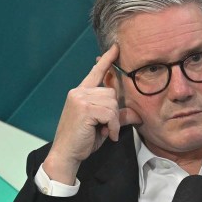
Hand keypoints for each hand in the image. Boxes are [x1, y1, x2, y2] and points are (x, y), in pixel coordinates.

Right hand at [44, 44, 141, 183]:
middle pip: (111, 92)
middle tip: (106, 127)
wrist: (66, 154)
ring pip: (112, 102)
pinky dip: (112, 126)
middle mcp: (79, 92)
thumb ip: (115, 115)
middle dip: (113, 111)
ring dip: (113, 121)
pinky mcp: (85, 108)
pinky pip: (110, 113)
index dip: (106, 60)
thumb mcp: (101, 125)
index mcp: (80, 92)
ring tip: (105, 131)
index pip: (96, 72)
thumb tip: (136, 113)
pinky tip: (106, 134)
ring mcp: (80, 98)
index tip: (116, 48)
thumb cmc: (82, 140)